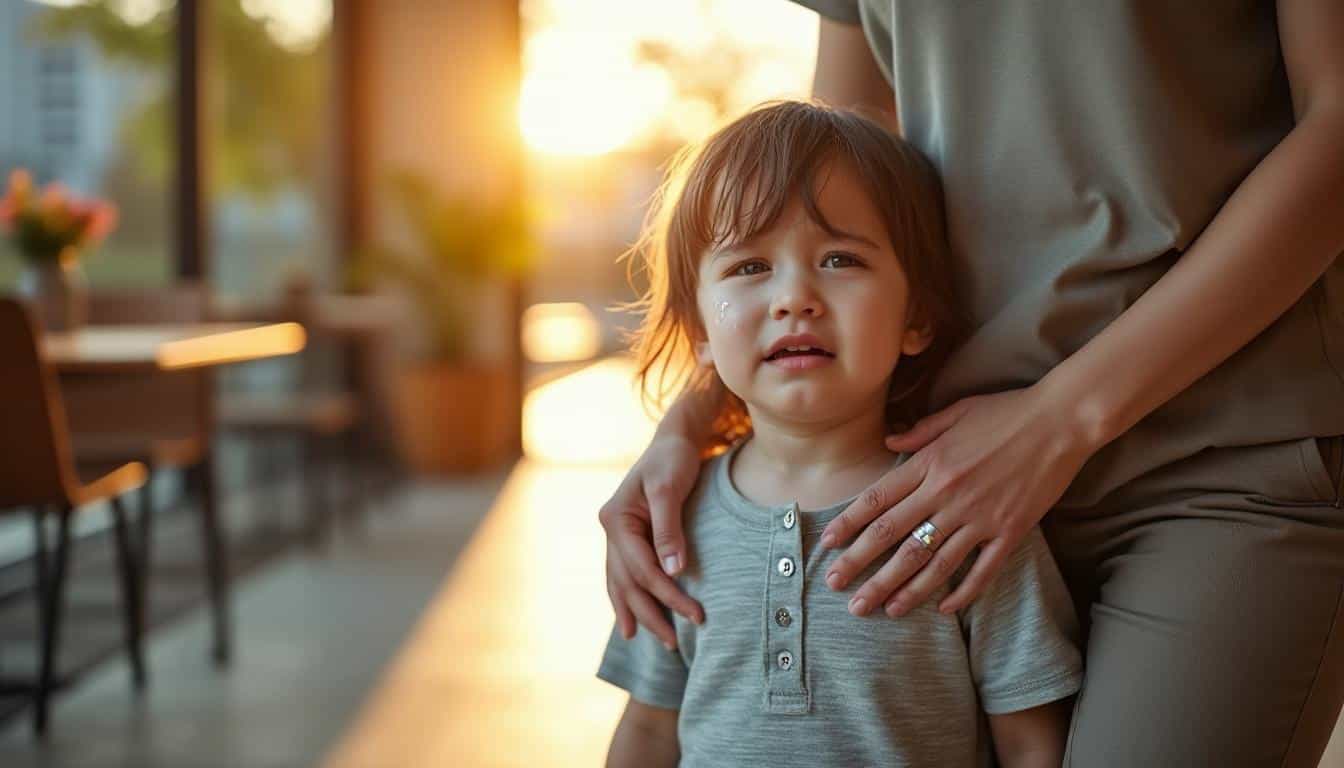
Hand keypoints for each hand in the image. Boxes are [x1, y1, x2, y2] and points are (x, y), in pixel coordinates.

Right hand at [600, 433, 705, 649]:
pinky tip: (634, 620)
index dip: (667, 595)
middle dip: (650, 614)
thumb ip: (669, 530)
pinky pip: (627, 574)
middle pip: (627, 582)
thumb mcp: (670, 488)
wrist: (673, 440)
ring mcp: (617, 534)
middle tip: (674, 645)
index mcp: (616, 518)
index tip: (696, 615)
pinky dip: (631, 598)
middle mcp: (611, 529)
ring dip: (637, 613)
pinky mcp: (631, 536)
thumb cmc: (673, 459)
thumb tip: (673, 572)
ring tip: (653, 642)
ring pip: (622, 583)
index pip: (642, 568)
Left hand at [820, 383, 1097, 616]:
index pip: (878, 501)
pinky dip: (962, 592)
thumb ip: (918, 432)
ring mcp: (979, 517)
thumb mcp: (955, 413)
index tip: (828, 545)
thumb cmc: (1007, 412)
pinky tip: (943, 609)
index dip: (850, 524)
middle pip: (895, 537)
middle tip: (838, 587)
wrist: (1061, 422)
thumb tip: (887, 441)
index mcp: (930, 464)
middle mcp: (948, 494)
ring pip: (932, 562)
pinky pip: (981, 570)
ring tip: (881, 609)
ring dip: (903, 588)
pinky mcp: (1010, 532)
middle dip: (862, 565)